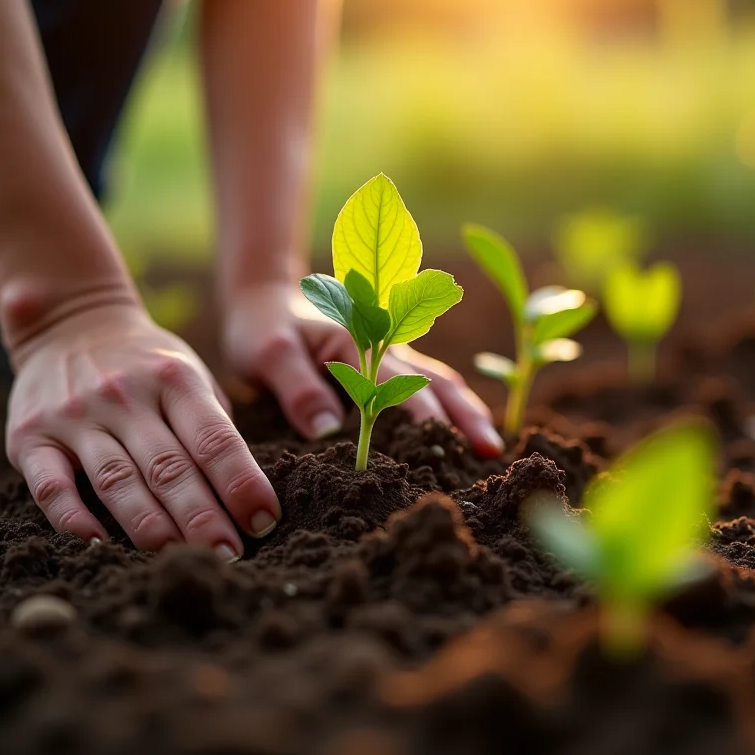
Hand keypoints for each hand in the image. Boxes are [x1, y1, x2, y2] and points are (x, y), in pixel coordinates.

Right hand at [5, 303, 281, 556]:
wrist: (70, 323)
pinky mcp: (31, 437)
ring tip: (176, 558)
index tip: (264, 522)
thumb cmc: (147, 367)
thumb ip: (213, 426)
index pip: (214, 439)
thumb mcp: (189, 375)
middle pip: (169, 468)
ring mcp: (76, 416)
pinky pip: (51, 485)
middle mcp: (126, 396)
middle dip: (202, 518)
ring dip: (149, 525)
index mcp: (175, 380)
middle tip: (228, 556)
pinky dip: (71, 517)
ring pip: (116, 480)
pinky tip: (96, 543)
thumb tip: (246, 494)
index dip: (241, 483)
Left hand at [222, 283, 504, 455]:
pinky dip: (453, 407)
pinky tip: (465, 434)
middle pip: (436, 382)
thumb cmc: (263, 329)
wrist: (264, 302)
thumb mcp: (268, 353)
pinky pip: (429, 386)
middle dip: (465, 416)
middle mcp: (385, 346)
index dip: (420, 420)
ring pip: (441, 383)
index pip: (397, 386)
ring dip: (467, 412)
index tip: (439, 453)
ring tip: (491, 449)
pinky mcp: (389, 367)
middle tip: (491, 453)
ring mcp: (392, 355)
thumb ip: (296, 387)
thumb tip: (327, 431)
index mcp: (359, 341)